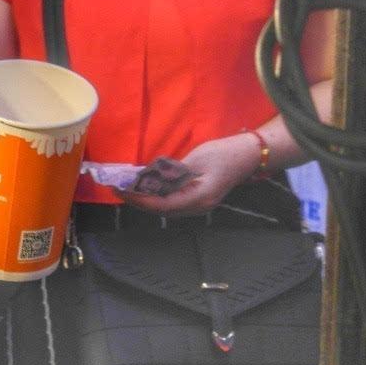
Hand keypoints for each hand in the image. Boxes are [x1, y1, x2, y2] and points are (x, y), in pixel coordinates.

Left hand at [117, 135, 261, 215]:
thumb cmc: (224, 154)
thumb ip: (171, 173)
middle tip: (117, 188)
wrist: (248, 155)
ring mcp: (198, 206)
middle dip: (137, 201)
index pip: (162, 205)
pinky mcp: (196, 201)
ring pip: (164, 208)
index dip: (139, 200)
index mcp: (200, 198)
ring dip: (144, 200)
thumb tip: (147, 179)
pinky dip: (154, 197)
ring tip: (125, 189)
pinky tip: (142, 188)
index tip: (122, 190)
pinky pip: (171, 203)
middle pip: (161, 210)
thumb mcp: (195, 160)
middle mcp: (198, 207)